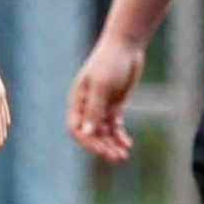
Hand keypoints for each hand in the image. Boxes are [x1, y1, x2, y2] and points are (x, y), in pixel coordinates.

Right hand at [66, 35, 143, 162]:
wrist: (126, 46)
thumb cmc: (110, 62)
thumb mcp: (102, 86)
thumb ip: (94, 110)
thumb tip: (86, 133)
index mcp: (77, 101)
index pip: (76, 129)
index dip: (88, 142)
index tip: (103, 151)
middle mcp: (86, 106)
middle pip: (91, 134)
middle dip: (103, 147)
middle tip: (118, 158)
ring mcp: (100, 106)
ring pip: (103, 132)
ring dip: (112, 144)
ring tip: (124, 154)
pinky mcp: (114, 104)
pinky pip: (114, 126)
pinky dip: (119, 135)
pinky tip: (127, 143)